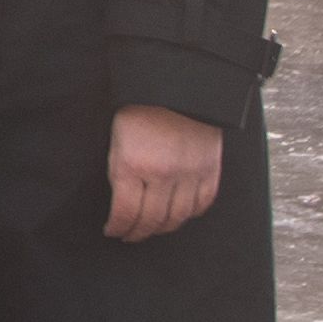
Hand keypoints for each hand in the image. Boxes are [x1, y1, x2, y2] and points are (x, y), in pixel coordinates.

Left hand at [106, 107, 226, 242]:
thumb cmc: (141, 109)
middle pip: (151, 220)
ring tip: (153, 229)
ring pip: (178, 217)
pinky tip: (180, 214)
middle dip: (137, 233)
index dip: (117, 227)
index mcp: (132, 165)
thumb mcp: (116, 141)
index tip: (112, 230)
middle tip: (130, 235)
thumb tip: (122, 205)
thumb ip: (120, 174)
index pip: (124, 213)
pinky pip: (203, 203)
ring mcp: (189, 173)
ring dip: (163, 228)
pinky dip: (191, 214)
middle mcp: (162, 174)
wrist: (178, 86)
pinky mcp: (210, 169)